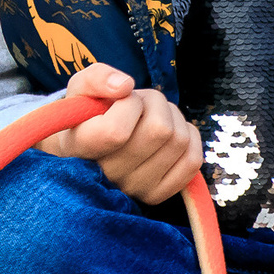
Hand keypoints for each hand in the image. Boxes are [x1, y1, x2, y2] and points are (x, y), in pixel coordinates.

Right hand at [39, 64, 202, 205]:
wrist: (88, 150)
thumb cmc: (86, 115)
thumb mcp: (80, 88)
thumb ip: (97, 78)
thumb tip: (125, 86)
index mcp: (82, 150)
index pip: (116, 132)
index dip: (129, 104)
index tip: (121, 98)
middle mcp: (107, 176)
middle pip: (159, 130)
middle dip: (155, 102)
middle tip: (140, 102)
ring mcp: (134, 189)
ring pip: (179, 140)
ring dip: (171, 116)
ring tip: (151, 115)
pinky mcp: (157, 195)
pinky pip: (192, 161)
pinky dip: (189, 136)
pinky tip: (170, 130)